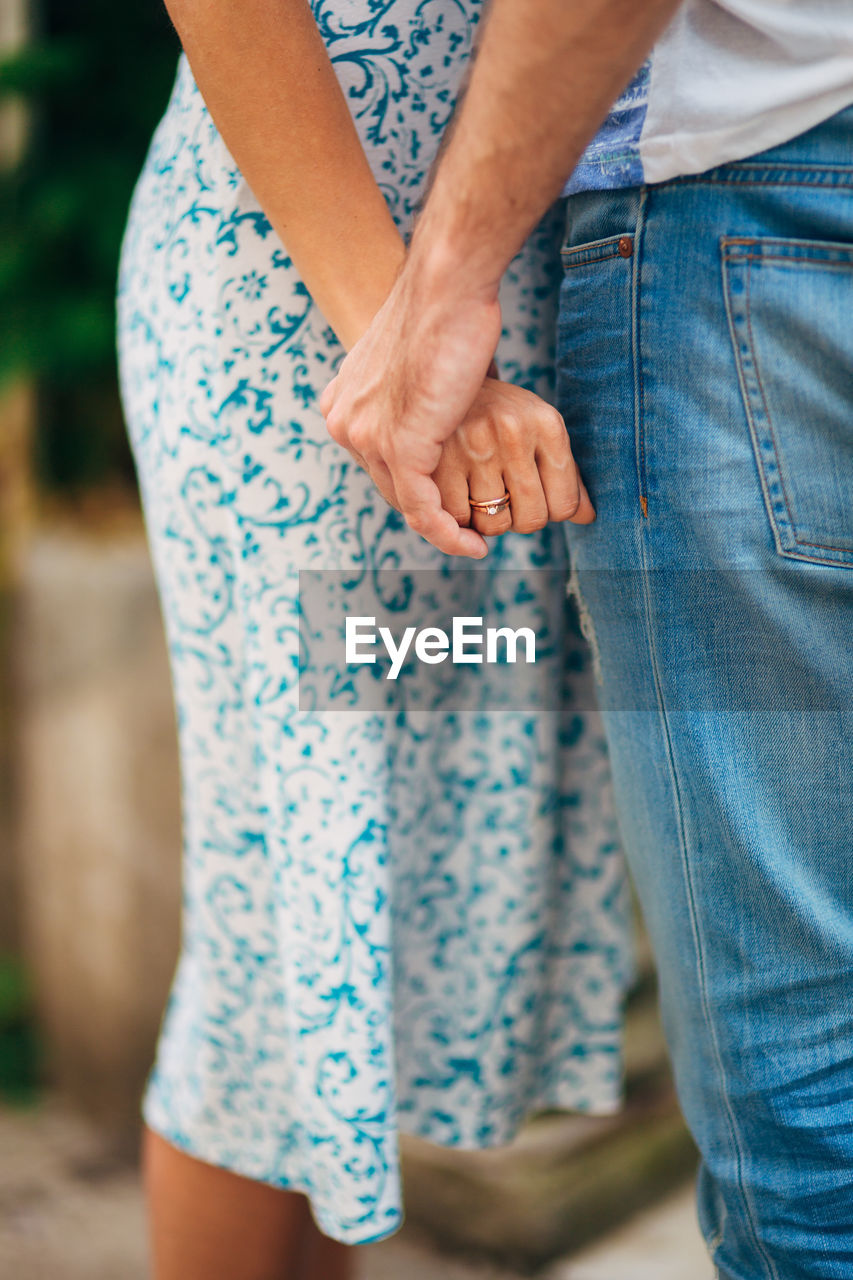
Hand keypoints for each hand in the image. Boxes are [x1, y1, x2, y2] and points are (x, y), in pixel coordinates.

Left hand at [319, 260, 502, 557]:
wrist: (446, 286)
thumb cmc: (444, 313)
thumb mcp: (414, 364)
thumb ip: (411, 398)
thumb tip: (440, 414)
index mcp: (341, 406)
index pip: (379, 466)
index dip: (417, 489)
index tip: (453, 504)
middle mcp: (344, 423)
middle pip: (390, 488)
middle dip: (431, 513)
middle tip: (471, 528)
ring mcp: (367, 437)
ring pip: (407, 504)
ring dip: (445, 530)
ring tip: (478, 539)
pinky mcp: (399, 448)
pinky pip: (422, 510)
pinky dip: (449, 533)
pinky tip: (474, 543)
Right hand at [432, 377, 593, 546]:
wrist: (445, 382)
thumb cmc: (501, 415)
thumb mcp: (540, 430)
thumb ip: (566, 474)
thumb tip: (588, 518)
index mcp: (548, 424)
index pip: (565, 504)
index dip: (551, 512)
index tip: (536, 497)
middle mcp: (514, 432)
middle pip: (531, 519)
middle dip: (520, 519)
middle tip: (507, 499)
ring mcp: (475, 447)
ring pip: (494, 525)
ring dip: (488, 521)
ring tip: (482, 494)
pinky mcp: (440, 461)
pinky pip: (458, 519)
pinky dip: (460, 519)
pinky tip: (459, 495)